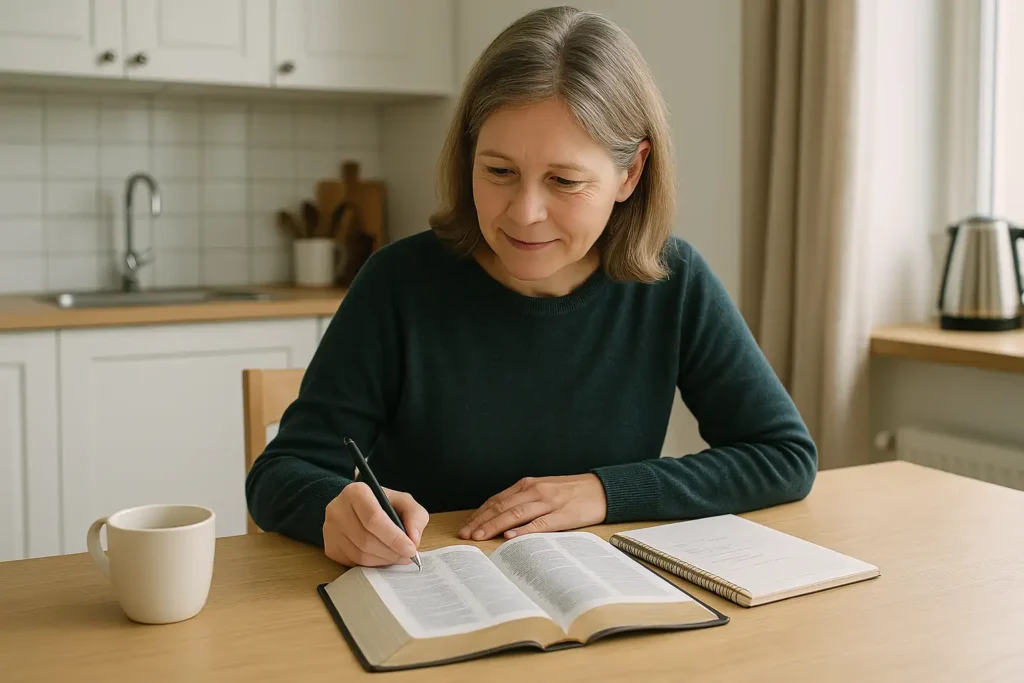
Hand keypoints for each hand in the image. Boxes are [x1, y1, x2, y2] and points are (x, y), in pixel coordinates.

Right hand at [323, 483, 428, 566]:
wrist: (356, 508)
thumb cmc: (382, 504)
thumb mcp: (403, 501)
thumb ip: (414, 515)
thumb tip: (413, 539)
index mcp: (356, 492)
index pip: (374, 519)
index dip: (394, 537)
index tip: (410, 549)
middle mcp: (337, 509)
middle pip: (366, 539)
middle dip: (391, 552)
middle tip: (407, 556)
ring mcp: (330, 529)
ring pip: (359, 554)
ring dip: (383, 560)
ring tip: (397, 556)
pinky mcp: (329, 547)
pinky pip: (352, 562)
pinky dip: (372, 564)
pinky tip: (382, 557)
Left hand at [458, 474, 606, 540]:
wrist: (601, 489)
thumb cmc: (570, 493)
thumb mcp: (543, 491)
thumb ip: (523, 501)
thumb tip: (499, 519)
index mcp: (528, 485)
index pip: (497, 500)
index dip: (479, 513)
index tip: (466, 525)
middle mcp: (535, 491)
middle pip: (502, 507)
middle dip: (481, 521)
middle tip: (465, 535)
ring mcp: (548, 502)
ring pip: (515, 514)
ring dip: (494, 526)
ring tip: (479, 536)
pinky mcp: (562, 515)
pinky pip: (539, 523)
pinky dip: (523, 530)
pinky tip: (510, 536)